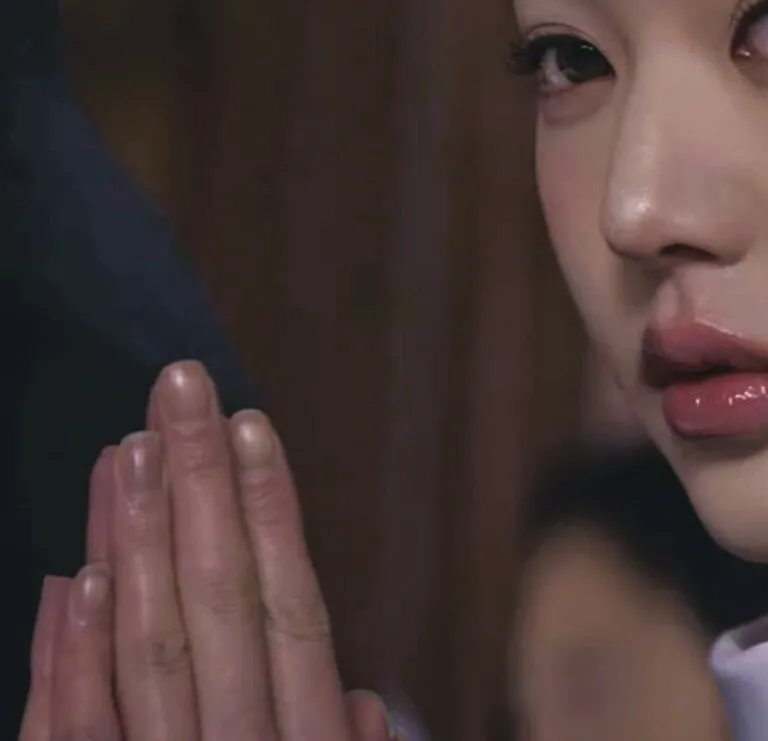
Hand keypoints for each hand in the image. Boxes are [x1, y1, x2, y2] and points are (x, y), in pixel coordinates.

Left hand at [19, 361, 397, 740]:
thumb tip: (366, 704)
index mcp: (307, 738)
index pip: (294, 607)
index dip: (273, 513)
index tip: (251, 427)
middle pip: (221, 601)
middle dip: (202, 485)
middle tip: (183, 389)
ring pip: (151, 647)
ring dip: (137, 541)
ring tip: (132, 445)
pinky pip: (83, 730)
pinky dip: (75, 656)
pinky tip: (73, 577)